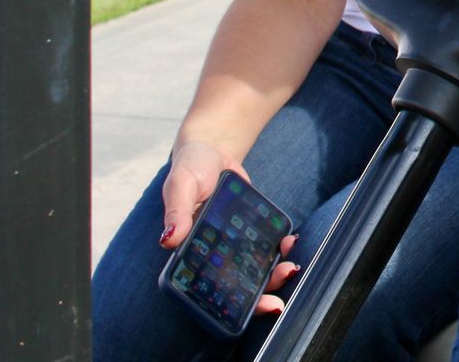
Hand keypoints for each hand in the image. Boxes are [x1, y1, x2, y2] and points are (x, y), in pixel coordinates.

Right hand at [160, 141, 302, 316]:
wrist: (212, 149)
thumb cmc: (189, 169)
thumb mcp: (180, 185)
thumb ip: (177, 210)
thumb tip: (169, 239)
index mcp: (190, 250)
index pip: (206, 285)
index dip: (225, 303)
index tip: (246, 309)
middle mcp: (212, 251)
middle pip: (234, 283)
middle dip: (256, 297)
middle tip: (276, 303)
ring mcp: (232, 241)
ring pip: (253, 268)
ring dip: (272, 275)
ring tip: (290, 268)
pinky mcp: (249, 227)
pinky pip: (264, 244)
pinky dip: (279, 248)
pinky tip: (290, 242)